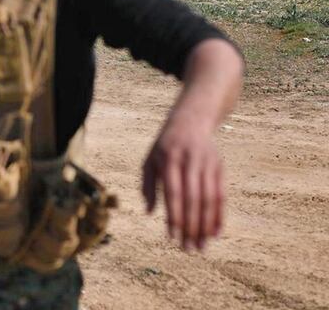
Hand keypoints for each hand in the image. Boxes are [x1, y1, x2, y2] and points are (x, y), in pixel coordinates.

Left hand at [142, 117, 223, 250]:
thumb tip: (150, 212)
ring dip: (206, 225)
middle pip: (193, 200)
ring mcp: (207, 164)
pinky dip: (219, 215)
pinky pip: (221, 195)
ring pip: (209, 200)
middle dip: (191, 227)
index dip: (174, 216)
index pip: (173, 193)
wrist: (190, 121)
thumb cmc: (164, 146)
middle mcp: (190, 162)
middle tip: (189, 249)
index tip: (172, 237)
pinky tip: (215, 232)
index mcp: (169, 160)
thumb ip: (148, 185)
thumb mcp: (149, 160)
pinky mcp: (219, 167)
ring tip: (202, 245)